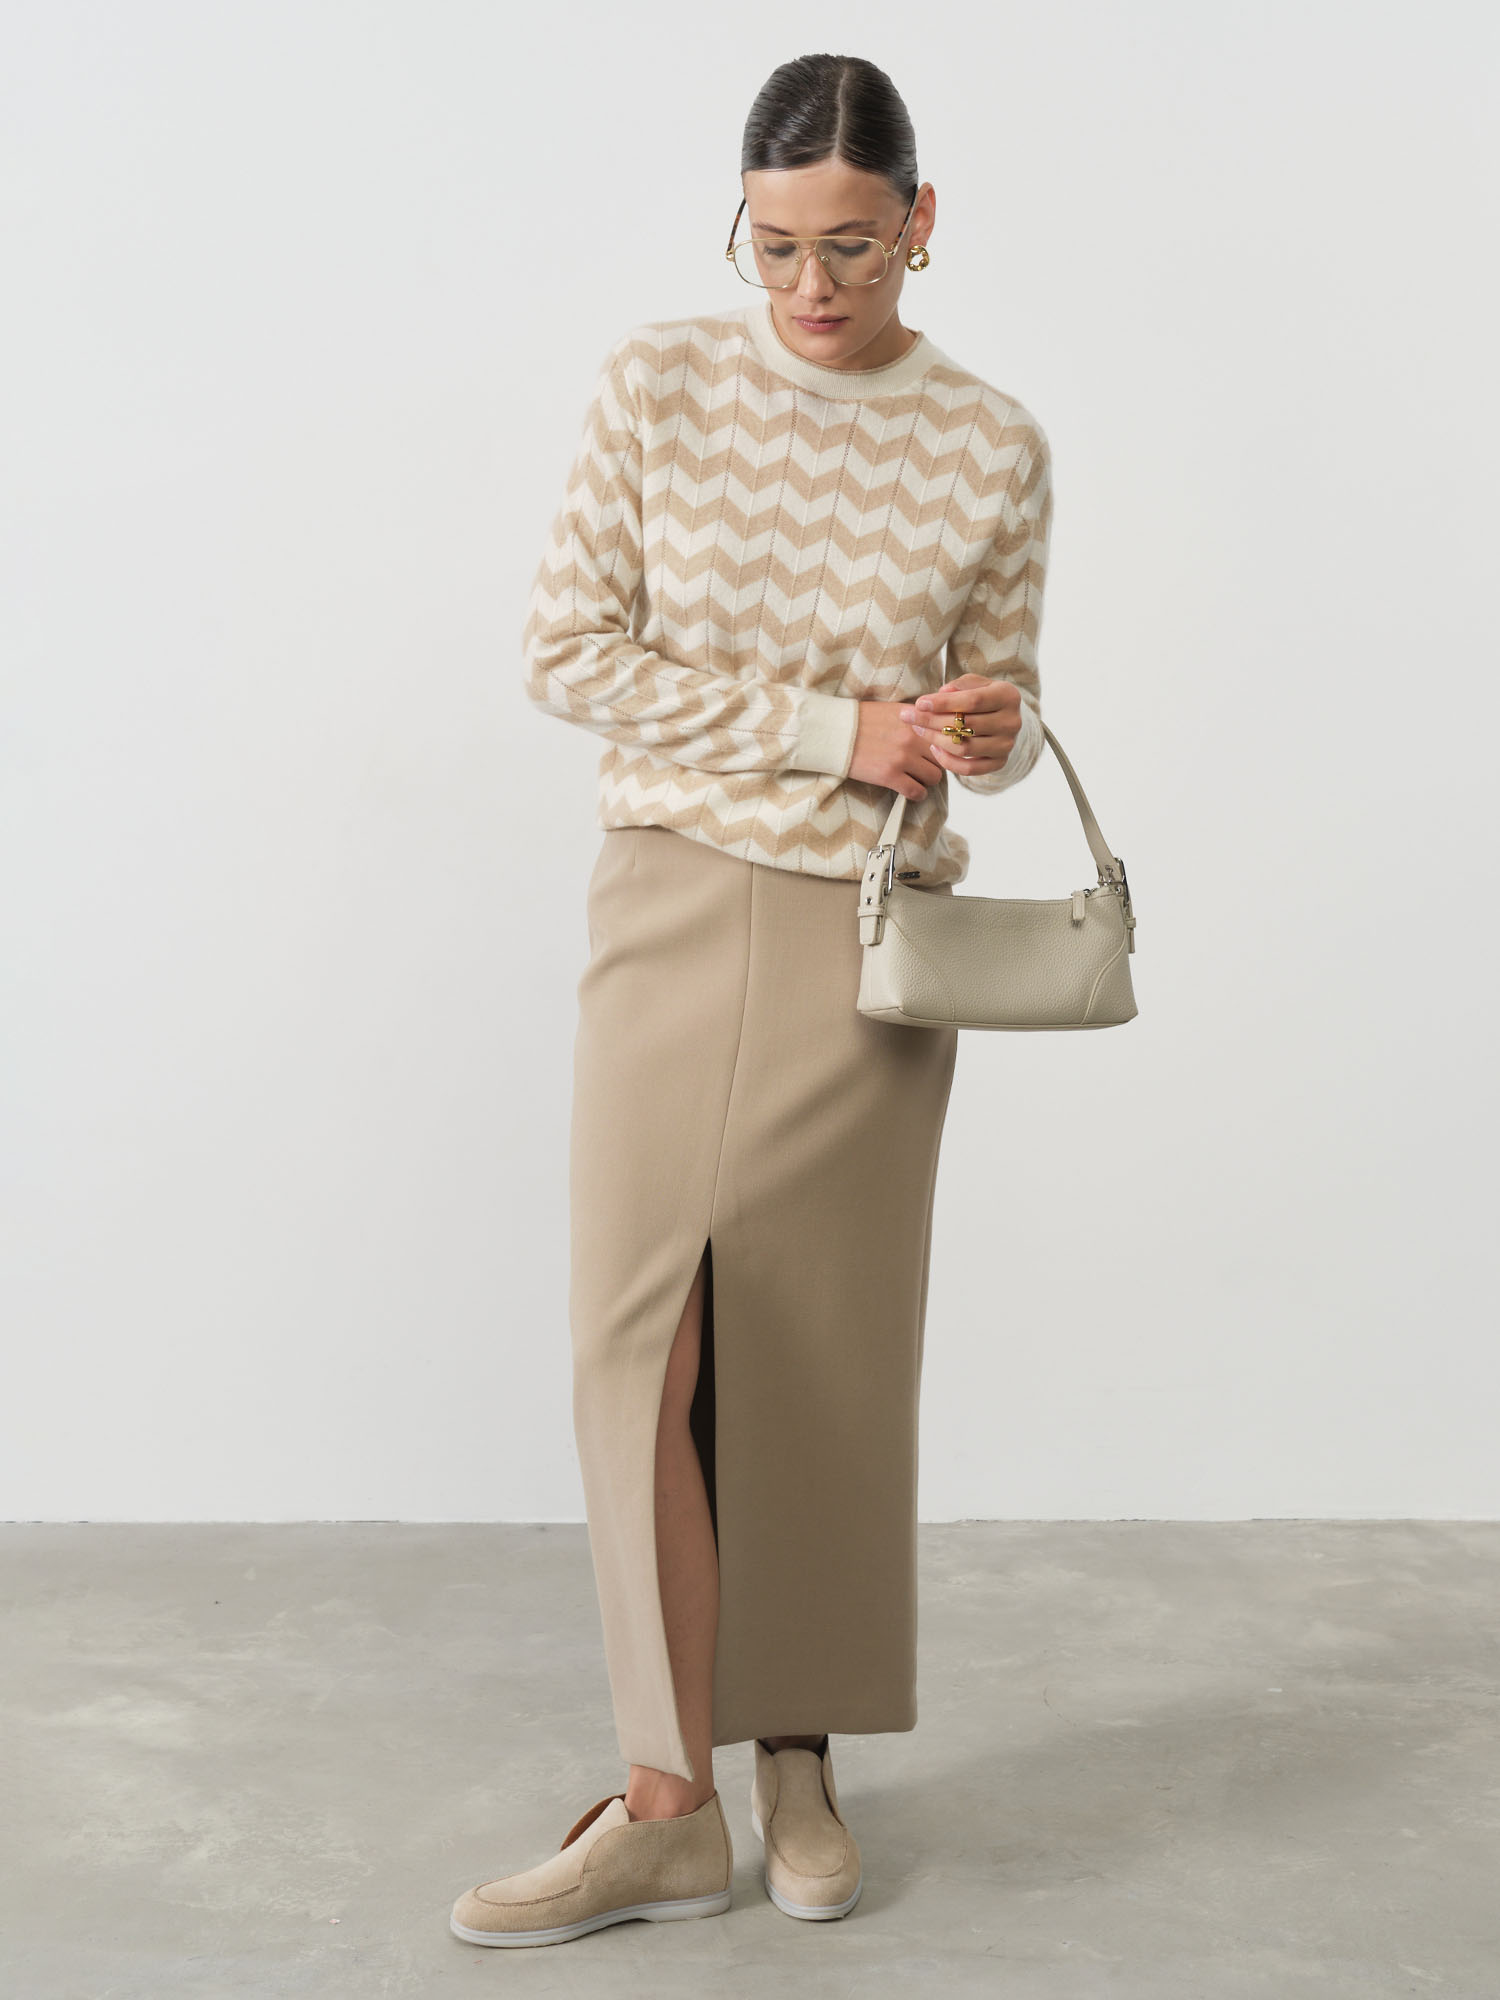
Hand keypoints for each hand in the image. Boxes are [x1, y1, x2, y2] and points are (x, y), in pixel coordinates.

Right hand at [848, 699, 949, 801]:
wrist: (835, 732)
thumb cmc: (861, 720)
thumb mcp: (894, 709)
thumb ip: (917, 718)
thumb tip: (935, 725)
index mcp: (915, 719)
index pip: (945, 735)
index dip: (945, 745)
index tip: (939, 751)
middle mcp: (912, 737)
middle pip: (943, 757)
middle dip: (936, 763)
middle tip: (925, 766)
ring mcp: (902, 757)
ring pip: (934, 777)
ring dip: (927, 779)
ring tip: (916, 778)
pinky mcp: (890, 775)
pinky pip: (916, 791)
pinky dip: (916, 794)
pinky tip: (911, 790)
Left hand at [898, 674, 1023, 779]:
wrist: (1002, 718)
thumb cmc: (982, 696)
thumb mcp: (975, 683)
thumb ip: (959, 685)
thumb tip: (941, 693)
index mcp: (1008, 696)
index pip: (973, 701)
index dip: (944, 703)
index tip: (919, 703)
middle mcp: (1012, 722)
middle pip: (966, 725)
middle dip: (932, 721)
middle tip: (908, 717)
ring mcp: (1006, 745)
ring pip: (964, 748)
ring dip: (936, 740)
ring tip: (919, 730)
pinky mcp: (1000, 763)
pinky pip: (969, 769)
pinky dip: (947, 761)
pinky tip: (934, 748)